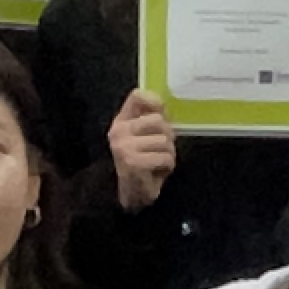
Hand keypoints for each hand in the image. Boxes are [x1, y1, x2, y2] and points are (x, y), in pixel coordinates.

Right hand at [108, 90, 178, 211]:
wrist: (130, 192)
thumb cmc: (141, 162)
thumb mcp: (144, 137)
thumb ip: (151, 119)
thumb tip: (164, 105)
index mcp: (122, 121)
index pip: (137, 96)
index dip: (155, 101)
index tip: (163, 113)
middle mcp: (119, 131)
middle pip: (158, 120)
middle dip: (167, 137)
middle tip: (161, 150)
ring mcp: (125, 146)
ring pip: (164, 141)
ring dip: (168, 154)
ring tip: (157, 162)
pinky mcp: (133, 162)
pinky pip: (165, 158)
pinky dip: (167, 167)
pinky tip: (157, 172)